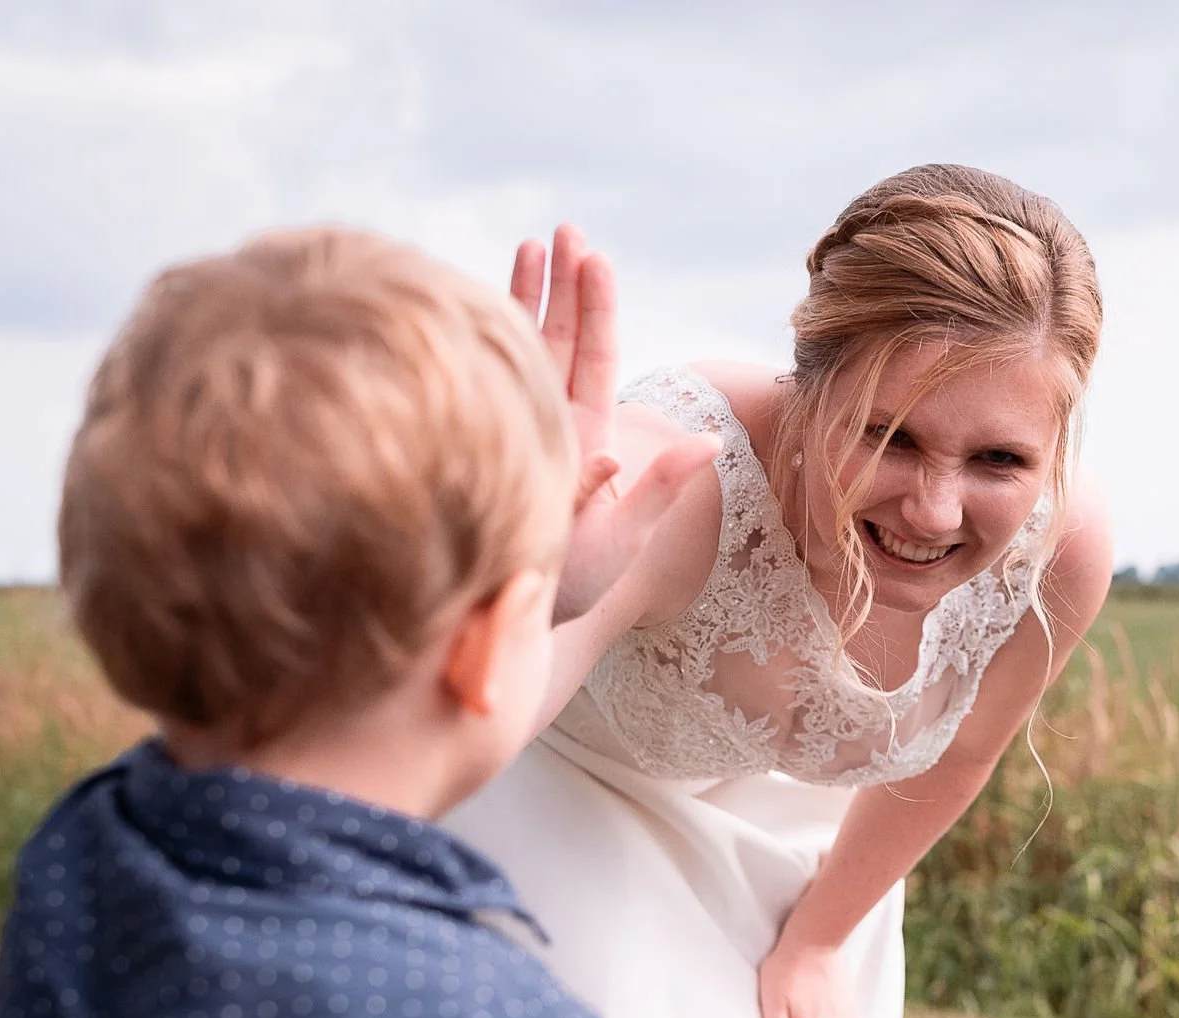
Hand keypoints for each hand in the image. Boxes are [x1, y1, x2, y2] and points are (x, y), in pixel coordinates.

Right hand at [510, 227, 717, 623]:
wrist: (511, 628)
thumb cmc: (570, 592)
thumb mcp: (625, 540)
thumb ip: (658, 488)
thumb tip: (708, 442)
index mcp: (589, 437)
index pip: (595, 358)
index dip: (595, 306)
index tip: (593, 256)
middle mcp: (554, 427)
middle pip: (563, 341)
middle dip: (565, 284)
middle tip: (566, 228)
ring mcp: (516, 432)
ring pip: (523, 353)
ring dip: (526, 299)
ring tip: (529, 242)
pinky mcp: (481, 445)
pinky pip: (480, 382)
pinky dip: (480, 341)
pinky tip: (469, 300)